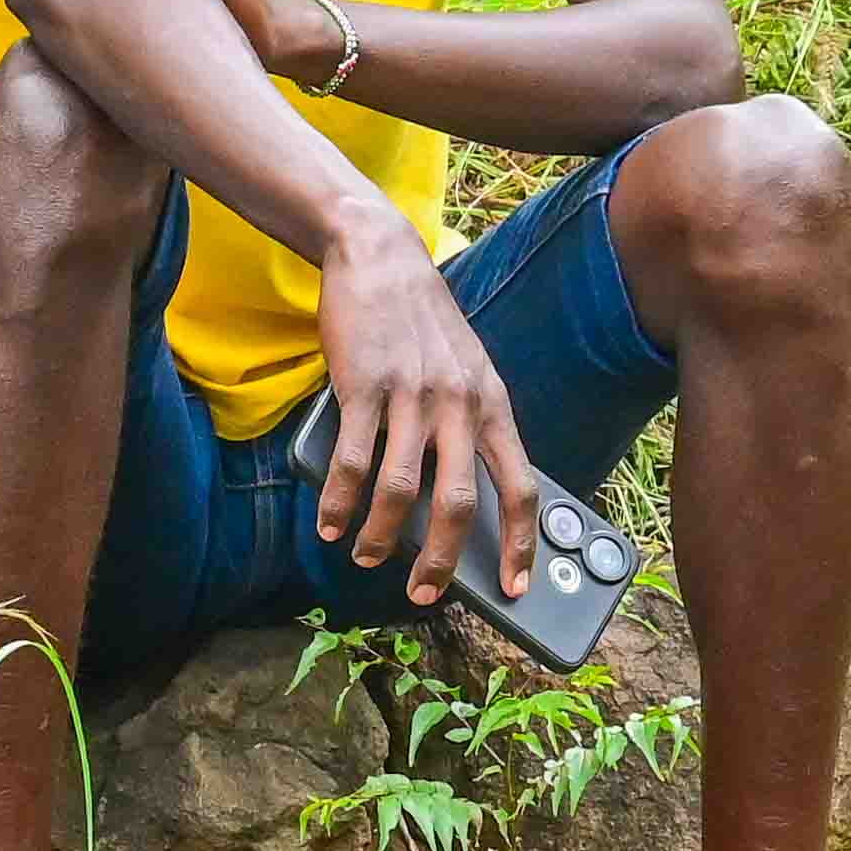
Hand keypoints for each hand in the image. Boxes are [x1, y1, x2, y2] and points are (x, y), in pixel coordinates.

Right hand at [307, 210, 539, 605]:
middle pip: (459, 502)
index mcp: (493, 404)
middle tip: (424, 593)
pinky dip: (339, 502)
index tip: (515, 587)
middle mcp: (460, 404)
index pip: (520, 486)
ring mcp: (411, 396)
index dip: (519, 544)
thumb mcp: (465, 370)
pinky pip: (353, 460)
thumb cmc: (421, 324)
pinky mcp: (364, 386)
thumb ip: (468, 425)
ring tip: (366, 557)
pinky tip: (330, 523)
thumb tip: (455, 498)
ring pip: (402, 489)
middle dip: (441, 560)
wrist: (380, 258)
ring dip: (381, 536)